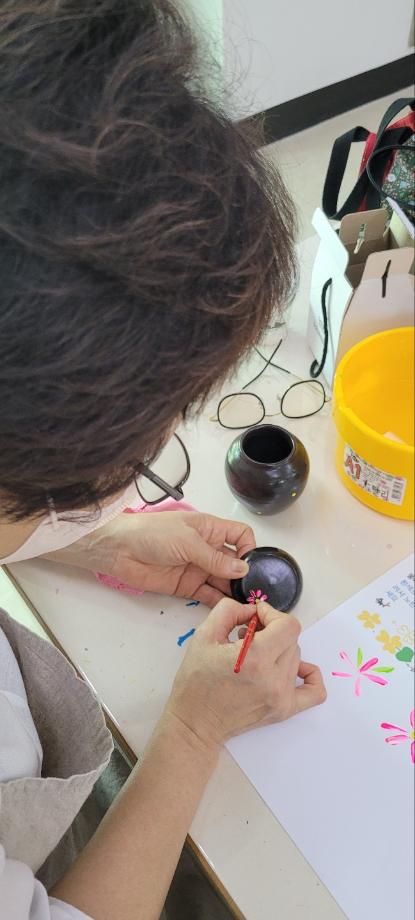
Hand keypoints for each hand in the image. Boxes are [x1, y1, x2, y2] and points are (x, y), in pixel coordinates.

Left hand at [48, 511, 254, 605]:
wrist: (120, 550)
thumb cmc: (152, 533)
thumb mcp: (188, 541)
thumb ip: (215, 558)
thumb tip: (242, 569)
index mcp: (210, 530)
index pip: (240, 536)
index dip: (249, 548)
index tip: (253, 564)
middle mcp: (208, 549)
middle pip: (235, 562)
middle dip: (245, 575)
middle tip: (255, 591)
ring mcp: (198, 569)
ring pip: (224, 581)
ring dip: (234, 591)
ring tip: (246, 603)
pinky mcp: (187, 587)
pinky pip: (208, 595)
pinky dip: (219, 602)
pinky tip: (229, 608)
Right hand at [166, 597, 326, 749]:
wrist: (197, 722)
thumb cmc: (196, 681)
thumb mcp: (204, 635)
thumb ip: (230, 610)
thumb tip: (253, 610)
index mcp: (255, 659)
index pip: (287, 625)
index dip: (272, 614)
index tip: (255, 617)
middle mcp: (274, 679)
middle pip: (291, 639)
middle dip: (272, 630)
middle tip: (249, 635)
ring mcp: (282, 696)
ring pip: (297, 656)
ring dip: (280, 648)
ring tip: (256, 654)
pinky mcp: (285, 710)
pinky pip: (315, 690)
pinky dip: (309, 674)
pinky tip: (292, 668)